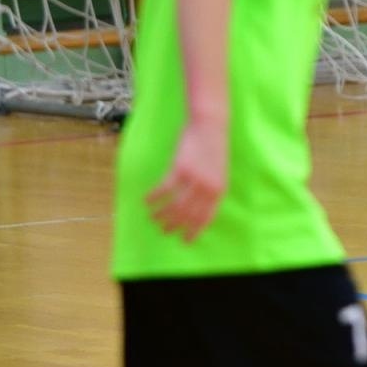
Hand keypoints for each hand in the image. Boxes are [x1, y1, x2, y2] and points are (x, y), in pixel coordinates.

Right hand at [146, 121, 227, 242]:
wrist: (211, 126)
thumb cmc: (214, 148)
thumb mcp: (219, 171)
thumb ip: (211, 189)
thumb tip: (198, 207)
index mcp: (219, 190)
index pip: (206, 217)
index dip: (194, 230)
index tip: (184, 240)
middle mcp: (208, 187)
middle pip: (187, 215)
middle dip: (174, 225)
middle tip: (163, 231)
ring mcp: (194, 178)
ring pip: (174, 205)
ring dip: (161, 214)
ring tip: (153, 218)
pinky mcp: (180, 168)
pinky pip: (164, 189)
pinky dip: (154, 197)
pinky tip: (146, 201)